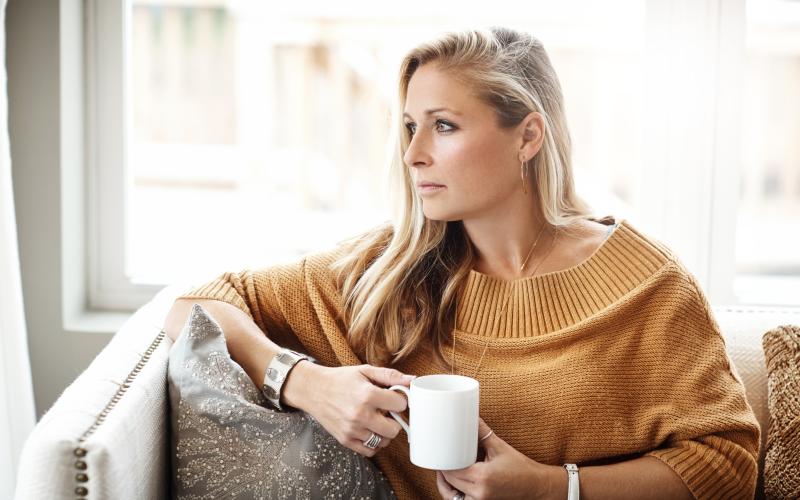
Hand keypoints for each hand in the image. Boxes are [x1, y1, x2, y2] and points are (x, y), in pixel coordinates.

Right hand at [285, 363, 413, 457]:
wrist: (313, 390)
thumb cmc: (340, 379)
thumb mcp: (365, 371)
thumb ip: (390, 376)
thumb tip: (412, 380)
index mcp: (367, 395)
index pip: (400, 405)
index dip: (400, 400)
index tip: (393, 397)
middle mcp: (360, 415)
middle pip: (395, 429)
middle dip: (394, 419)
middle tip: (386, 411)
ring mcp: (352, 430)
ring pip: (383, 441)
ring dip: (384, 432)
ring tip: (376, 420)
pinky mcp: (345, 440)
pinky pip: (370, 451)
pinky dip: (373, 443)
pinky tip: (369, 430)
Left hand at [436, 418, 553, 499]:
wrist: (537, 486)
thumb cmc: (521, 468)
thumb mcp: (500, 447)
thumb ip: (483, 432)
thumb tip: (471, 416)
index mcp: (483, 477)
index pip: (453, 470)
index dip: (443, 462)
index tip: (439, 453)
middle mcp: (480, 493)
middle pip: (451, 482)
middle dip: (444, 470)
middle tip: (441, 457)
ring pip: (452, 496)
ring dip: (446, 484)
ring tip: (444, 471)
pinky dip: (455, 494)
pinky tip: (453, 484)